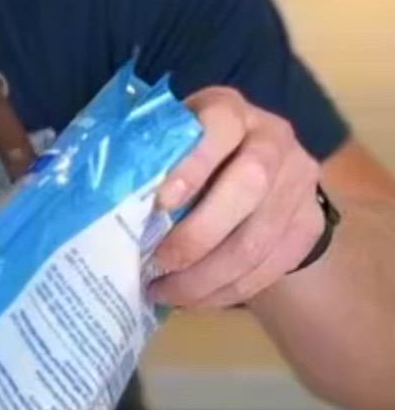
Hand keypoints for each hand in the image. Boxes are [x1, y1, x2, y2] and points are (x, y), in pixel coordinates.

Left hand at [148, 86, 324, 309]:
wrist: (259, 171)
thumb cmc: (192, 156)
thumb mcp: (172, 142)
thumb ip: (150, 160)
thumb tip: (101, 199)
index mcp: (230, 110)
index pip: (220, 126)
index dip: (193, 165)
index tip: (160, 203)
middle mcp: (273, 139)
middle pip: (250, 186)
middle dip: (198, 235)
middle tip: (158, 264)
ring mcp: (298, 184)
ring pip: (257, 240)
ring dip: (206, 278)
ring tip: (166, 293)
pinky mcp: (308, 225)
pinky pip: (269, 268)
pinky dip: (226, 291)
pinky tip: (194, 299)